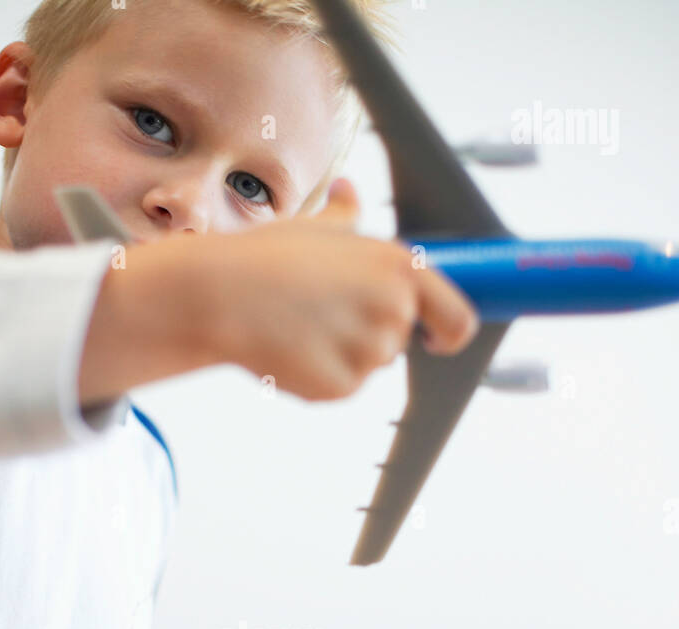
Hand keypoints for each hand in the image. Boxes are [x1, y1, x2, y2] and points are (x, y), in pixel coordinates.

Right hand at [194, 176, 478, 400]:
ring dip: (339, 354)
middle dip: (367, 333)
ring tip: (298, 326)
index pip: (457, 319)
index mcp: (400, 268)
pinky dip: (317, 376)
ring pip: (367, 364)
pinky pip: (340, 386)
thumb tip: (348, 191)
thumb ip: (346, 217)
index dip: (449, 335)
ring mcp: (369, 352)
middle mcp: (394, 310)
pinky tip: (288, 349)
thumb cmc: (266, 257)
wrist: (221, 294)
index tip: (435, 339)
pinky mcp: (341, 386)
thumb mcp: (315, 228)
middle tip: (319, 314)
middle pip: (398, 340)